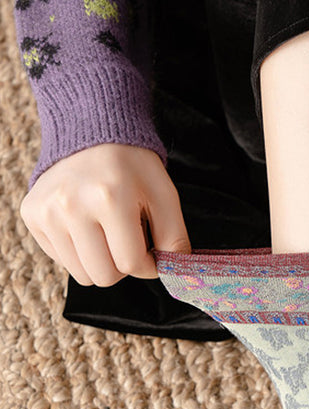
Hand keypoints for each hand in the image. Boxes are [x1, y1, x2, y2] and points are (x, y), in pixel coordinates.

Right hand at [20, 143, 191, 286]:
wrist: (91, 132)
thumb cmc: (132, 166)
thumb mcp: (164, 195)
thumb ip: (175, 238)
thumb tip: (176, 274)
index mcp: (110, 198)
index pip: (131, 264)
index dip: (147, 263)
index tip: (150, 249)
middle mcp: (72, 206)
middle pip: (104, 276)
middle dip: (122, 265)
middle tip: (127, 239)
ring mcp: (47, 212)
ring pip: (81, 275)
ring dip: (100, 262)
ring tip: (106, 232)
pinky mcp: (32, 215)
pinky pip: (61, 260)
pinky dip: (78, 251)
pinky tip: (85, 225)